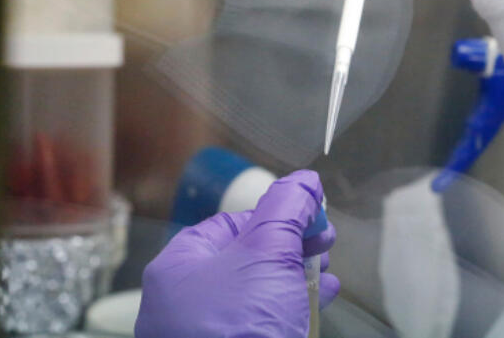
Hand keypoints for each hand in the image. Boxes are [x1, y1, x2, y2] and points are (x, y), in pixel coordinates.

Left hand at [135, 170, 338, 337]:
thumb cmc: (238, 327)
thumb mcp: (269, 251)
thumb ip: (287, 209)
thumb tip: (303, 181)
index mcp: (178, 268)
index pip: (230, 223)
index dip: (275, 215)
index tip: (310, 215)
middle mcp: (185, 302)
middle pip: (247, 256)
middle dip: (292, 244)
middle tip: (323, 241)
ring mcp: (206, 334)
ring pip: (257, 291)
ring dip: (296, 274)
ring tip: (325, 271)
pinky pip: (261, 322)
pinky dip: (291, 306)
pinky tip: (318, 300)